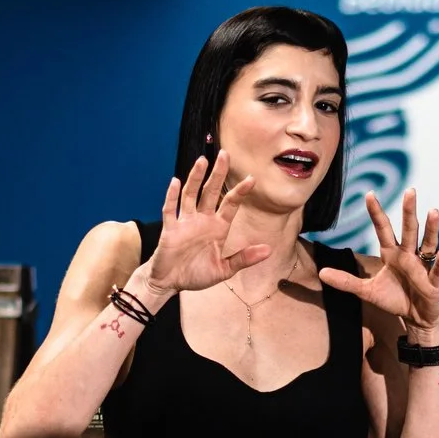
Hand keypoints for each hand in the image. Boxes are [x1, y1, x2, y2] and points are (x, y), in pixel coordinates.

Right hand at [136, 151, 269, 297]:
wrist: (171, 282)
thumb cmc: (196, 274)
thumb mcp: (224, 269)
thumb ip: (244, 259)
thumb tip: (268, 250)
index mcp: (218, 227)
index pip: (230, 204)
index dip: (240, 192)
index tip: (251, 179)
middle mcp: (202, 220)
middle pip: (211, 192)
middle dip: (218, 174)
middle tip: (225, 154)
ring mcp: (185, 222)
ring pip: (191, 195)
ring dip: (196, 178)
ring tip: (202, 161)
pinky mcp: (170, 229)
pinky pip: (170, 209)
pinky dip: (172, 196)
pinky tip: (175, 182)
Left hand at [319, 191, 438, 340]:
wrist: (416, 317)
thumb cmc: (394, 299)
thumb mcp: (366, 291)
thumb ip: (346, 281)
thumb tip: (322, 273)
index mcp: (392, 254)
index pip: (383, 229)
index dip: (376, 213)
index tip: (369, 194)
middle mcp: (408, 255)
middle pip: (409, 230)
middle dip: (409, 211)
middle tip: (410, 191)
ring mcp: (422, 267)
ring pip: (427, 244)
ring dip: (431, 229)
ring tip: (434, 212)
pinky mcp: (432, 282)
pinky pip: (437, 270)